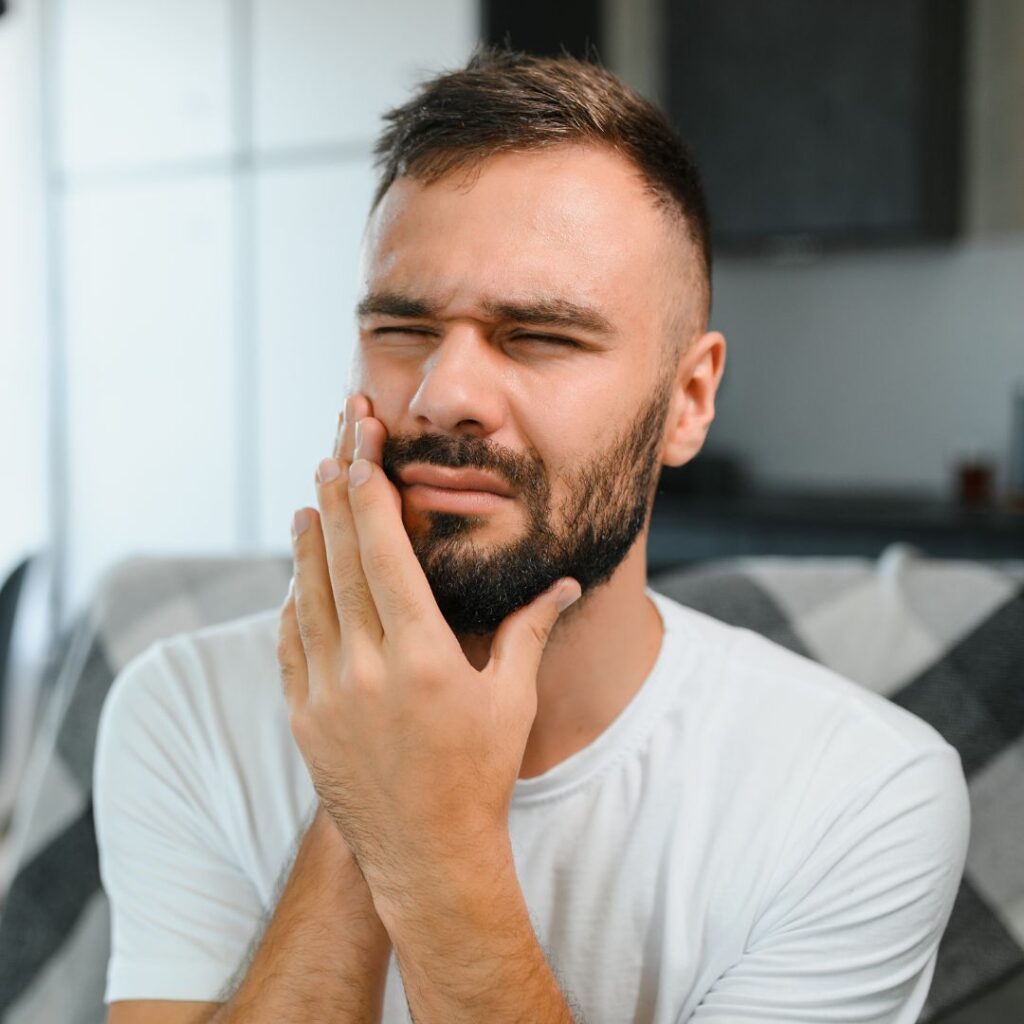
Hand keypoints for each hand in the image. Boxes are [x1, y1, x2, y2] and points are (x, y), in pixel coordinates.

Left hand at [278, 393, 580, 908]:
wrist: (426, 855)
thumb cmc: (479, 775)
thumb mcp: (511, 700)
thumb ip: (531, 631)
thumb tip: (566, 584)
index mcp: (422, 658)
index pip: (386, 555)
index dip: (371, 497)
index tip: (363, 454)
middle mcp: (366, 670)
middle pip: (341, 562)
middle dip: (337, 499)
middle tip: (333, 451)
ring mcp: (327, 696)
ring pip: (308, 597)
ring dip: (308, 543)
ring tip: (309, 501)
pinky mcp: (304, 719)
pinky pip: (290, 643)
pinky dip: (293, 601)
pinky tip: (297, 574)